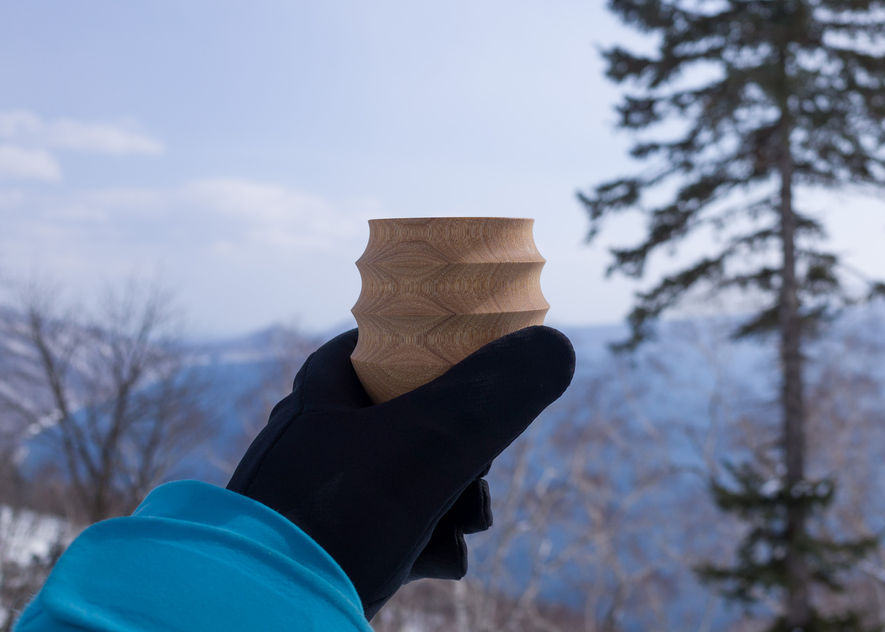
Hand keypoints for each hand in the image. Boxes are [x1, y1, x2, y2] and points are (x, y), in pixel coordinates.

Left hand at [227, 325, 574, 617]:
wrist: (261, 617)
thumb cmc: (336, 518)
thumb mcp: (430, 445)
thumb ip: (497, 394)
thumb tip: (559, 347)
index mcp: (325, 388)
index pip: (396, 343)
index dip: (450, 359)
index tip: (487, 386)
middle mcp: (320, 432)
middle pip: (420, 417)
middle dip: (467, 453)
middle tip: (482, 480)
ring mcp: (322, 492)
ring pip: (414, 476)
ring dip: (455, 502)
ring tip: (467, 528)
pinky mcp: (328, 543)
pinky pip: (394, 525)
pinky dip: (426, 539)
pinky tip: (438, 563)